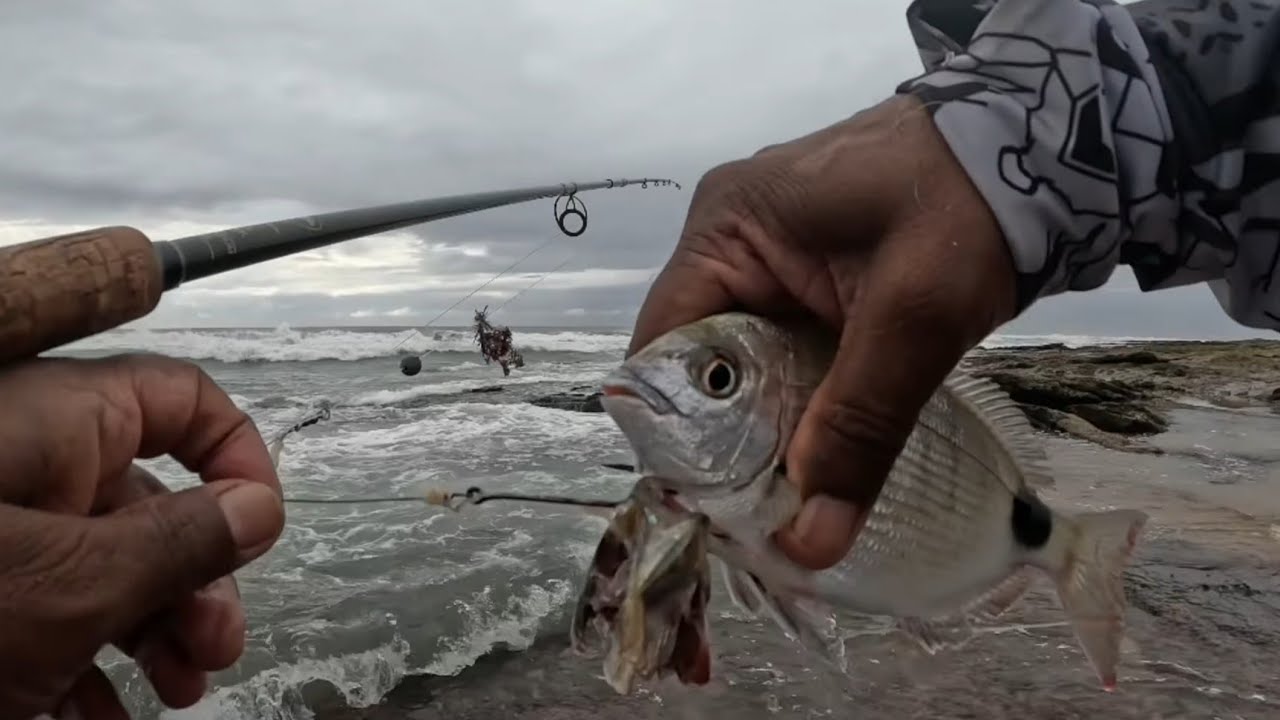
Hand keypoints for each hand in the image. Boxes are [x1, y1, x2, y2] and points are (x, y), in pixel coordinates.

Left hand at [0, 353, 284, 718]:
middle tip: (216, 647)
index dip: (237, 456)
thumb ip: (180, 542)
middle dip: (198, 582)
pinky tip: (102, 709)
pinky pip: (52, 601)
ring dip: (157, 633)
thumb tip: (261, 507)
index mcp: (58, 421)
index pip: (181, 397)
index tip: (260, 531)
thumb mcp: (76, 584)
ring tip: (176, 689)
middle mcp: (31, 460)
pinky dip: (87, 656)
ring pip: (107, 563)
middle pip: (153, 502)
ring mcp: (5, 525)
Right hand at [629, 94, 1017, 569]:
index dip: (680, 430)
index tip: (716, 505)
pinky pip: (788, 349)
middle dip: (733, 439)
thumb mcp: (912, 320)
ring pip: (749, 364)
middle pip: (705, 362)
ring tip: (794, 500)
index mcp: (726, 228)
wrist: (1043, 148)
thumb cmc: (969, 207)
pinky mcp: (813, 272)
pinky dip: (807, 400)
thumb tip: (809, 542)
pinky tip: (829, 450)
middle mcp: (731, 239)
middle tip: (763, 517)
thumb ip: (859, 426)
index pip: (664, 346)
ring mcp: (773, 254)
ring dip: (773, 425)